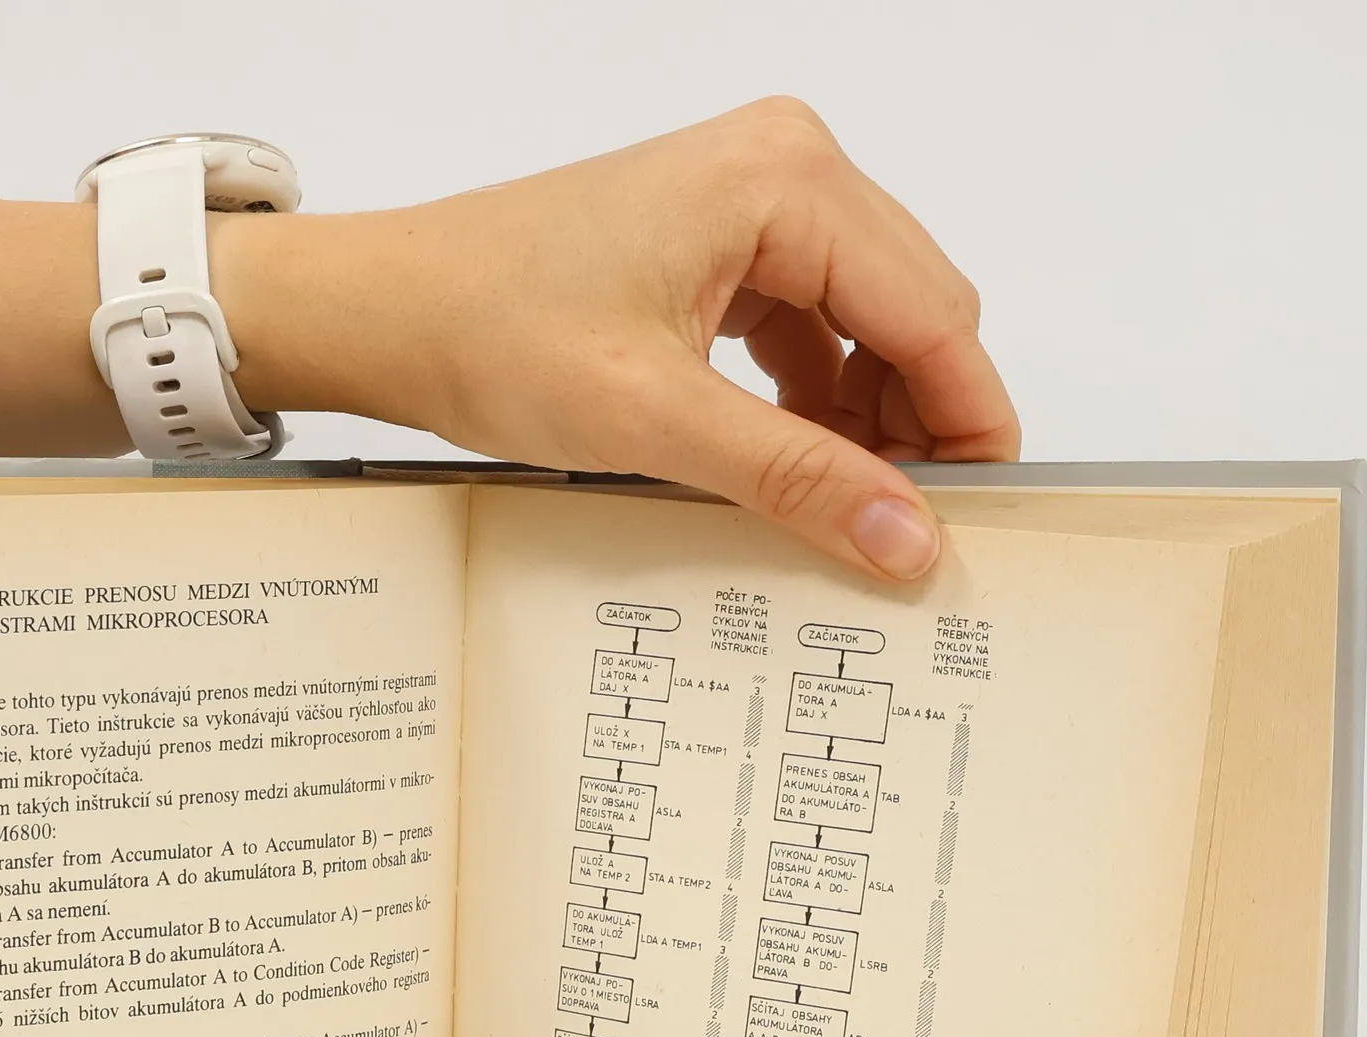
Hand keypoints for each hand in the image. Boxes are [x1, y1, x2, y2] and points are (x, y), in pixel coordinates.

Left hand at [215, 97, 1019, 582]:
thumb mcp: (655, 421)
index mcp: (786, 180)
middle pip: (913, 312)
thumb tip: (904, 537)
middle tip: (905, 534)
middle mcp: (784, 169)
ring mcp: (752, 202)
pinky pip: (808, 327)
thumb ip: (793, 478)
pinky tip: (791, 466)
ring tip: (842, 510)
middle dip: (917, 424)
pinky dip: (814, 400)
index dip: (965, 424)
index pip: (934, 313)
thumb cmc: (488, 329)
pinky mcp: (719, 244)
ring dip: (865, 418)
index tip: (977, 518)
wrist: (388, 310)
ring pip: (865, 325)